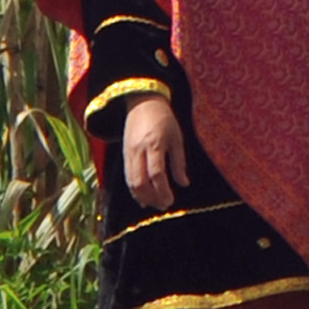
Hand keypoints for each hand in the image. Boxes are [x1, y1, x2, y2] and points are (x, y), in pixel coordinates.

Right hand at [119, 95, 188, 210]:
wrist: (142, 102)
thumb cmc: (164, 119)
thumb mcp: (177, 137)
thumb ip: (179, 162)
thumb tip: (184, 184)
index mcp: (154, 144)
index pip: (156, 173)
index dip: (163, 190)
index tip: (171, 200)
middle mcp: (138, 150)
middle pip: (140, 181)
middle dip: (152, 197)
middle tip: (164, 205)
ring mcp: (129, 153)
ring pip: (131, 182)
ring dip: (143, 197)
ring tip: (156, 204)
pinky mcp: (124, 154)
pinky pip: (127, 177)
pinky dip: (135, 190)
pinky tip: (143, 199)